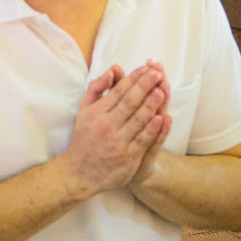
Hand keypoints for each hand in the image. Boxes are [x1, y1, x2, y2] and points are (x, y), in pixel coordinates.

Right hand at [65, 63, 169, 195]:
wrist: (79, 172)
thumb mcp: (83, 111)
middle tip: (157, 73)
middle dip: (144, 86)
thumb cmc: (84, 138)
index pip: (118, 91)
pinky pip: (142, 141)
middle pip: (129, 102)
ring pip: (137, 120)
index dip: (133, 79)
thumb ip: (96, 89)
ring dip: (151, 104)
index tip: (147, 68)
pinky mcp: (127, 158)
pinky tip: (162, 119)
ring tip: (162, 90)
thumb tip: (111, 71)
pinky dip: (152, 129)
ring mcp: (117, 142)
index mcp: (96, 113)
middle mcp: (106, 125)